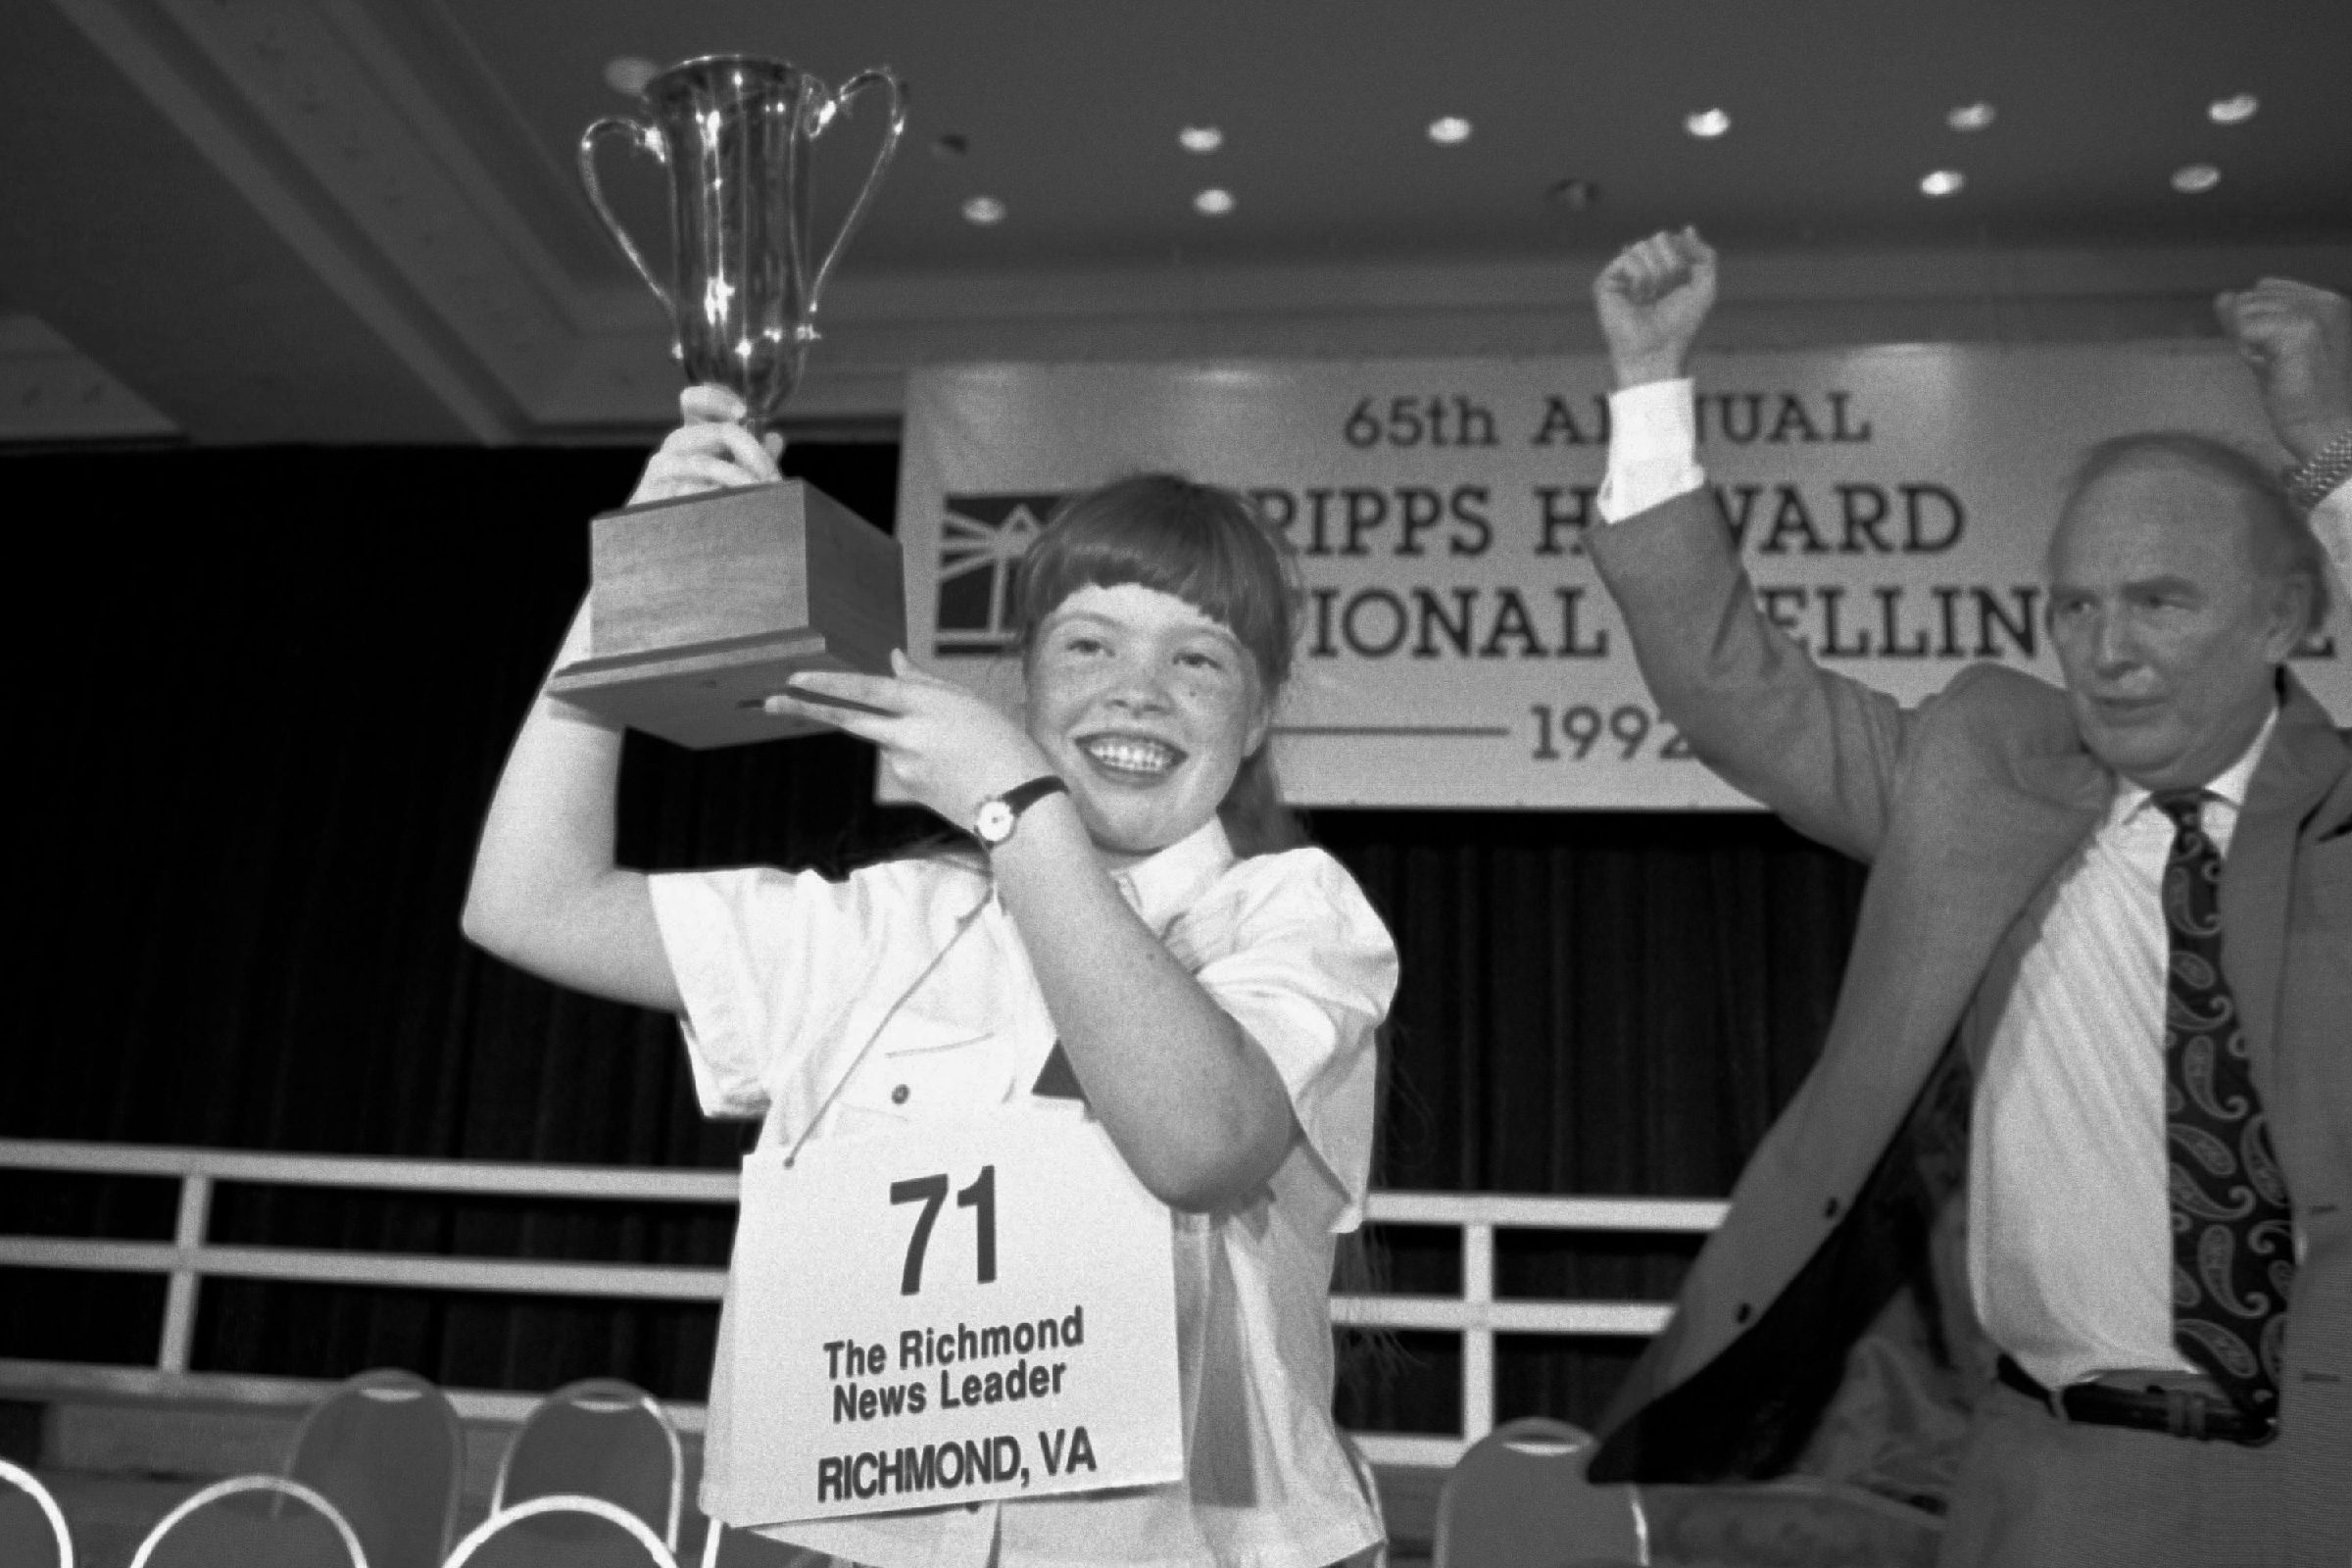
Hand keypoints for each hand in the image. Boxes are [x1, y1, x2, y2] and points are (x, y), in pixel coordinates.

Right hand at [628, 385, 784, 504]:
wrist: (664, 545)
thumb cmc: (702, 505)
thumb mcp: (731, 476)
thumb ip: (751, 457)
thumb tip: (775, 438)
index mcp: (692, 436)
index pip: (694, 401)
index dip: (717, 398)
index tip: (743, 413)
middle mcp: (674, 447)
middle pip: (715, 431)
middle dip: (751, 450)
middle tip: (769, 474)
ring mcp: (661, 470)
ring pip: (704, 464)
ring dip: (738, 479)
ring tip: (758, 494)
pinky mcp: (652, 495)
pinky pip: (688, 492)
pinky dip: (714, 498)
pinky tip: (731, 509)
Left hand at [763, 652, 1055, 829]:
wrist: (1018, 804)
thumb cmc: (1004, 745)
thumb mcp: (968, 703)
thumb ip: (923, 683)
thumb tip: (892, 660)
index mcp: (926, 707)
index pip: (866, 691)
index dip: (828, 684)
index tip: (795, 677)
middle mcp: (907, 736)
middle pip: (846, 720)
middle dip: (806, 708)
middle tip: (770, 700)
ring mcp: (903, 767)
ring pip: (884, 740)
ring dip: (901, 737)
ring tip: (954, 748)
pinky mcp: (907, 789)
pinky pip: (900, 763)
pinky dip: (915, 758)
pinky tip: (951, 768)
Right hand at [1594, 227, 1717, 388]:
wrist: (1658, 352)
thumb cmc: (1681, 325)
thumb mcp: (1705, 287)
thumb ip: (1704, 255)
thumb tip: (1687, 228)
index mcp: (1663, 267)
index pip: (1674, 239)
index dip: (1684, 259)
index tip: (1681, 287)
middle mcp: (1642, 268)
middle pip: (1659, 237)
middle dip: (1671, 265)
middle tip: (1666, 292)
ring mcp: (1622, 274)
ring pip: (1643, 245)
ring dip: (1656, 274)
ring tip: (1651, 298)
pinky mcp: (1606, 281)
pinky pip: (1628, 258)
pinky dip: (1640, 279)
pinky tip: (1638, 298)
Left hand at [2215, 278, 2351, 464]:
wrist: (2331, 430)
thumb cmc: (2304, 398)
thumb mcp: (2273, 349)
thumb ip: (2249, 321)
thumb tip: (2222, 296)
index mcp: (2327, 301)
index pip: (2265, 287)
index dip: (2258, 324)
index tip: (2283, 354)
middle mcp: (2324, 300)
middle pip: (2250, 298)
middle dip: (2252, 335)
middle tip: (2283, 366)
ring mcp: (2313, 313)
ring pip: (2244, 311)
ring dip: (2251, 346)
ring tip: (2282, 369)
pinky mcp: (2298, 330)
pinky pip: (2243, 329)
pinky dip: (2250, 355)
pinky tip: (2275, 372)